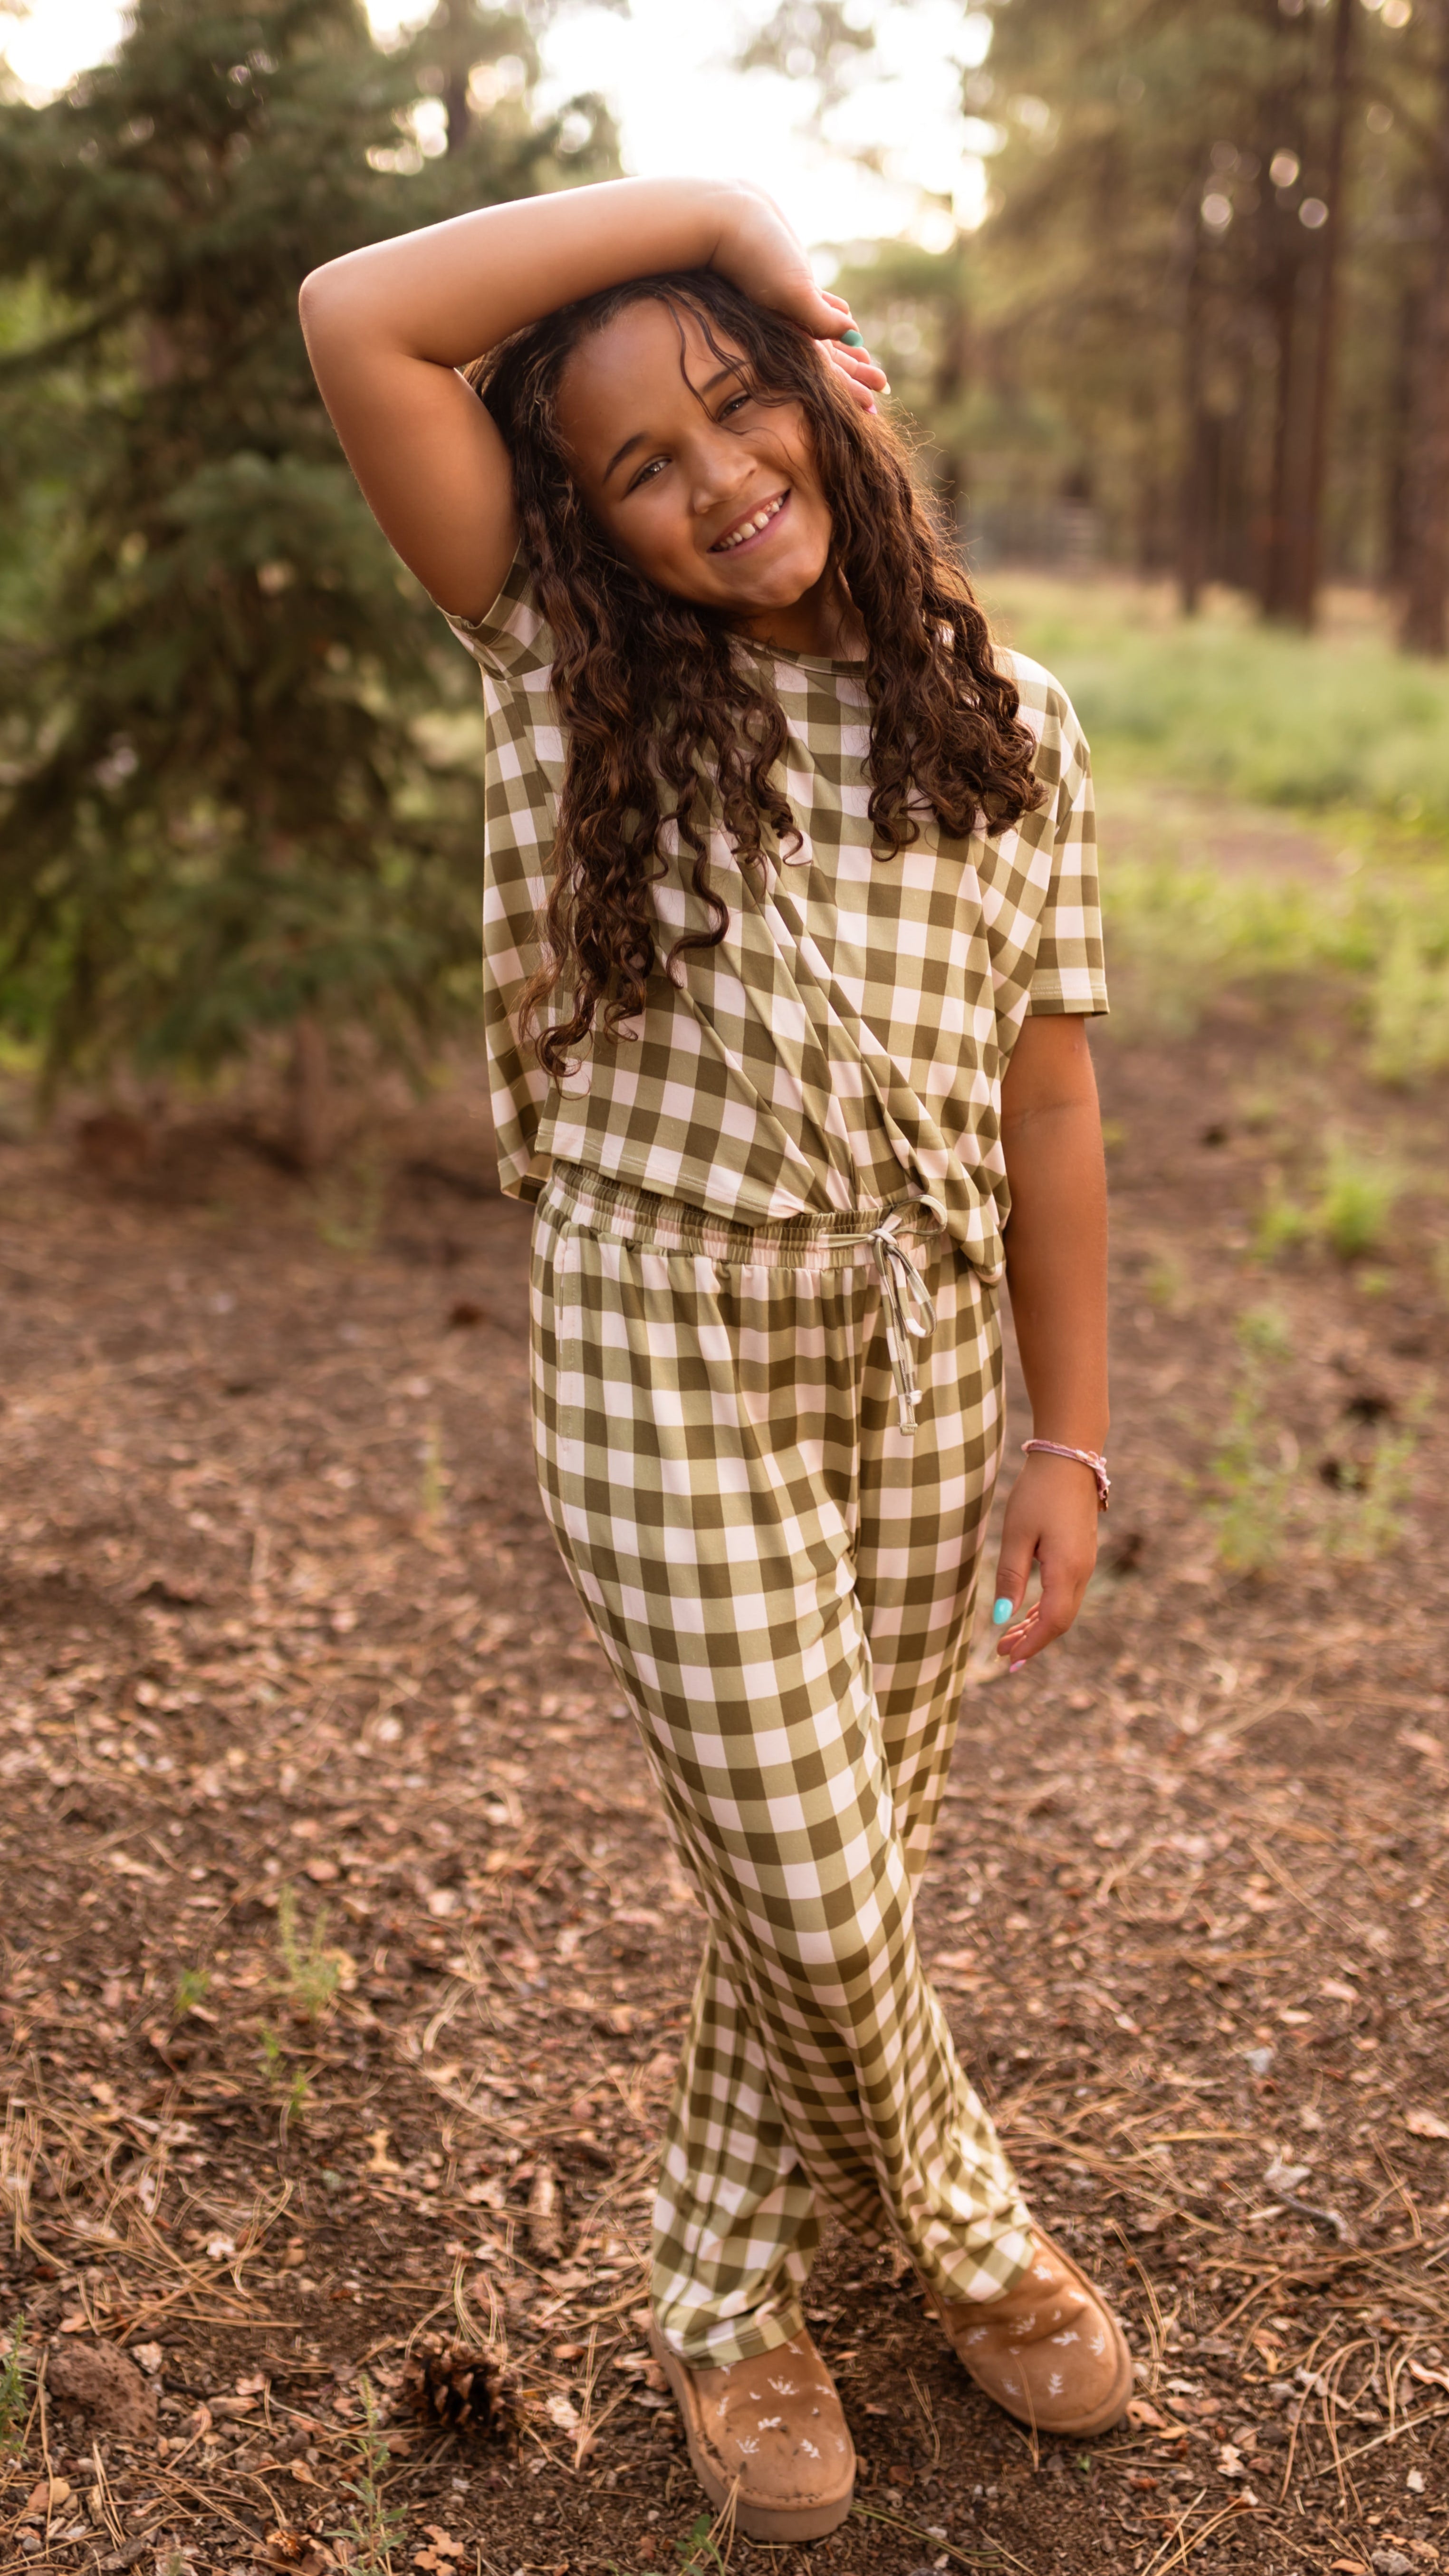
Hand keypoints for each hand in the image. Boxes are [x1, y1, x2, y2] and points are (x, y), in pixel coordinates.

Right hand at [709, 184, 887, 411]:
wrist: (724, 218)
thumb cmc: (756, 257)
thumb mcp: (793, 292)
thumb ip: (821, 319)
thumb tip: (854, 335)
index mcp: (789, 336)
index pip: (824, 374)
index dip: (850, 391)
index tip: (873, 408)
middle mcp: (786, 326)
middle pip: (828, 358)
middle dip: (855, 373)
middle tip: (883, 386)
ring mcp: (786, 303)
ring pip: (824, 333)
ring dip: (847, 347)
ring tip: (867, 359)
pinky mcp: (787, 278)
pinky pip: (815, 303)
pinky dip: (833, 312)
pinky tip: (846, 316)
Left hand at [991, 1452, 1100, 1669]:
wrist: (1069, 1458)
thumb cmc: (1039, 1493)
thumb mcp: (1017, 1534)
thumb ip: (1011, 1576)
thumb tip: (1002, 1617)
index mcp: (1067, 1570)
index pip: (1052, 1622)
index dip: (1031, 1644)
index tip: (1008, 1659)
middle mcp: (1082, 1571)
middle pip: (1060, 1620)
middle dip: (1032, 1640)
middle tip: (1002, 1654)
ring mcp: (1084, 1563)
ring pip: (1063, 1607)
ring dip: (1037, 1625)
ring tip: (1009, 1638)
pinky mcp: (1080, 1554)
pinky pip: (1065, 1592)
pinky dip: (1045, 1607)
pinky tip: (1027, 1612)